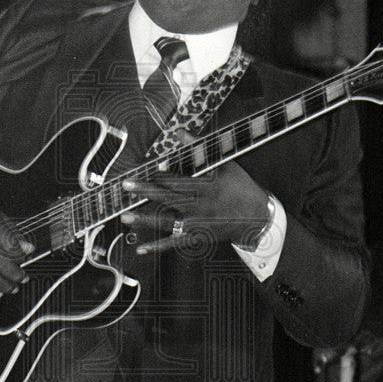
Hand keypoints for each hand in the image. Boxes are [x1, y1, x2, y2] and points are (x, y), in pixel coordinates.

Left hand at [121, 162, 269, 255]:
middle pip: (169, 198)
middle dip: (146, 191)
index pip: (180, 179)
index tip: (146, 168)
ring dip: (145, 220)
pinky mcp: (197, 237)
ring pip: (168, 221)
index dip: (162, 174)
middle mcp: (200, 206)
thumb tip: (180, 133)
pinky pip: (175, 243)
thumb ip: (199, 150)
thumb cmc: (240, 187)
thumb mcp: (224, 164)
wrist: (258, 218)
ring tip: (125, 217)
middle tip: (127, 186)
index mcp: (207, 186)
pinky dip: (158, 247)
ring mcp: (197, 224)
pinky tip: (141, 249)